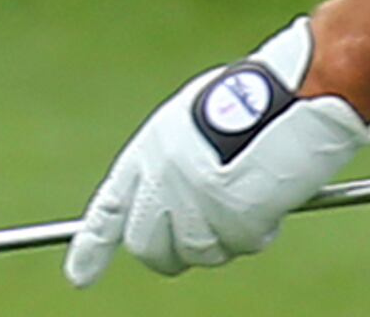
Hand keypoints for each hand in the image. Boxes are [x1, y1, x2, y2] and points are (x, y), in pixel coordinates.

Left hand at [67, 19, 369, 286]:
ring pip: (199, 253)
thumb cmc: (252, 97)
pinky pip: (241, 244)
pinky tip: (270, 193)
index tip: (79, 277)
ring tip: (249, 190)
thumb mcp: (193, 124)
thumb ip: (174, 164)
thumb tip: (173, 203)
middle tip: (206, 231)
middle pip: (149, 248)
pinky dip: (258, 228)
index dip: (91, 247)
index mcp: (148, 152)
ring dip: (225, 235)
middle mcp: (162, 183)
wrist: (289, 92)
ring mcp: (194, 205)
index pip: (110, 210)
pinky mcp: (228, 222)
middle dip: (171, 251)